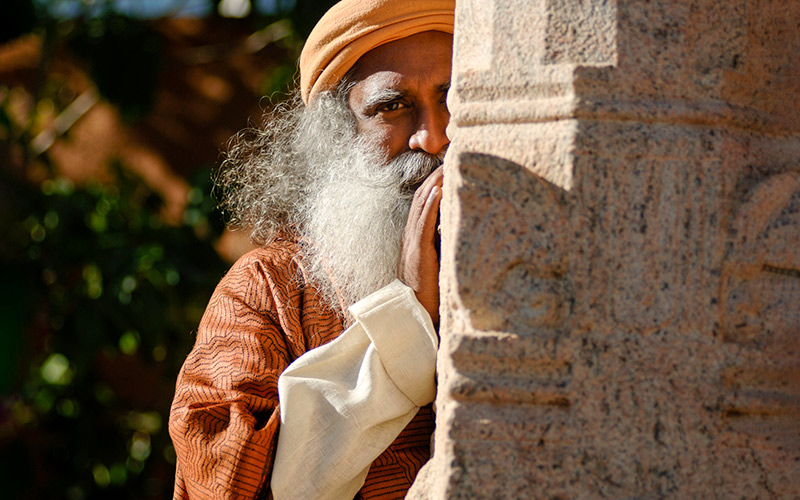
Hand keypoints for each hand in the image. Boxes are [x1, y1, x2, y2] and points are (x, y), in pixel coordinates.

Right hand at [399, 165, 442, 324]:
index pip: (423, 204)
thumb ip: (446, 247)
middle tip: (450, 158)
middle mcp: (411, 237)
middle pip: (421, 198)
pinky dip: (429, 205)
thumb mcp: (441, 265)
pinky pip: (422, 224)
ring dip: (433, 184)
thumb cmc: (431, 294)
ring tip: (446, 166)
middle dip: (434, 177)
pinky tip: (438, 190)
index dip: (434, 184)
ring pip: (420, 206)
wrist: (414, 316)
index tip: (449, 168)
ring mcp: (412, 244)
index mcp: (416, 239)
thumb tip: (461, 231)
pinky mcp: (417, 253)